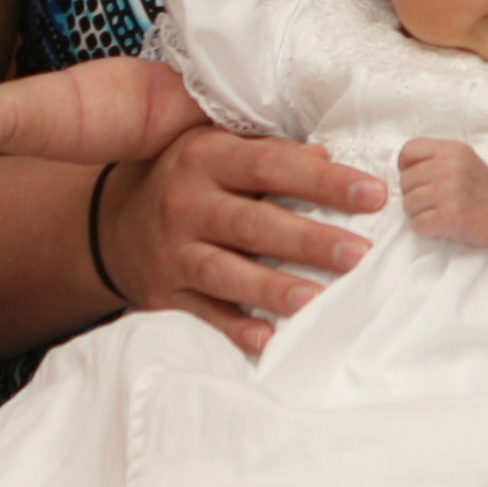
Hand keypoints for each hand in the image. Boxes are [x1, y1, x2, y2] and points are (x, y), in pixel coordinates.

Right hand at [102, 126, 385, 353]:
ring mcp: (172, 252)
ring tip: (314, 300)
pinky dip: (233, 328)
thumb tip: (326, 155)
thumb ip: (269, 151)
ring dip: (271, 288)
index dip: (323, 181)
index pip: (272, 165)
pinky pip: (202, 313)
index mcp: (206, 157)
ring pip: (226, 273)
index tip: (373, 195)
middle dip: (307, 240)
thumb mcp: (219, 148)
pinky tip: (267, 339)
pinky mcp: (164, 293)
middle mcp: (186, 203)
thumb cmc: (189, 179)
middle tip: (357, 254)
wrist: (114, 224)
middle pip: (253, 224)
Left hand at [397, 138, 487, 247]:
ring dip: (418, 212)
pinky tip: (439, 224)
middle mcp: (449, 168)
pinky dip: (425, 228)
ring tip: (437, 211)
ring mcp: (448, 192)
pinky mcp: (448, 217)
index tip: (417, 177)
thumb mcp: (461, 159)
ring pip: (408, 204)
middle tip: (432, 199)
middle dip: (413, 193)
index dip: (406, 166)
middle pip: (406, 180)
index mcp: (451, 150)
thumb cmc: (479, 187)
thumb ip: (435, 157)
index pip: (409, 150)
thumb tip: (402, 170)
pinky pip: (417, 224)